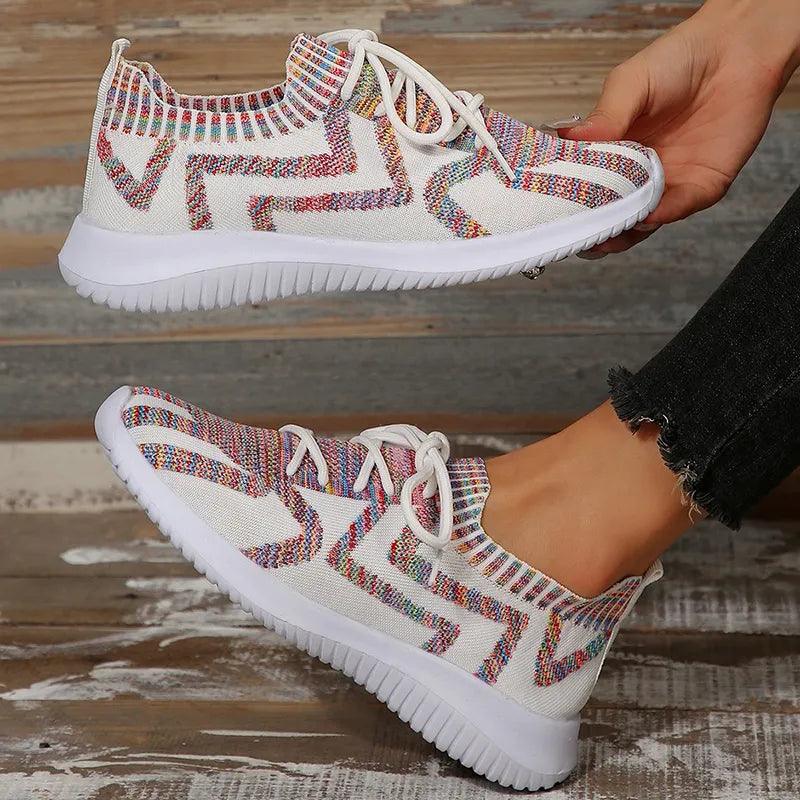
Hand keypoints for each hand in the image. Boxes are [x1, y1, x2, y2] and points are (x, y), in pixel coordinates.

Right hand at [560, 0, 799, 255]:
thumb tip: (571, 140)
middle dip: (591, 232)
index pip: (583, 187)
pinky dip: (660, 216)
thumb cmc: (680, 59)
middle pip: (608, 216)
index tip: (550, 213)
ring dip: (622, 234)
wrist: (738, 49)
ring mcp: (667, 184)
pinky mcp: (701, 187)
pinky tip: (645, 217)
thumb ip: (606, 116)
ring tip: (604, 238)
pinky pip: (677, 209)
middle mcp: (637, 175)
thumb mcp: (630, 82)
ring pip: (639, 224)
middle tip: (575, 236)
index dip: (567, 204)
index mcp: (612, 152)